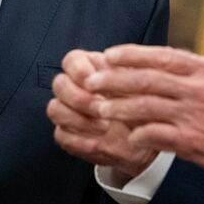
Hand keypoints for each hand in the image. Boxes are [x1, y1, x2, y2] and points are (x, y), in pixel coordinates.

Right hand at [48, 49, 157, 184]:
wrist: (147, 137)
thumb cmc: (145, 107)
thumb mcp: (143, 86)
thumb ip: (126, 74)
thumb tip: (112, 64)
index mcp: (92, 69)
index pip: (72, 60)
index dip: (78, 70)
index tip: (93, 82)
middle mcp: (76, 88)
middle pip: (59, 84)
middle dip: (79, 98)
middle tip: (101, 108)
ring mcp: (69, 112)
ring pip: (55, 109)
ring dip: (79, 119)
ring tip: (104, 127)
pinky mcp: (68, 135)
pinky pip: (61, 135)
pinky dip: (79, 140)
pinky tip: (98, 142)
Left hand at [85, 45, 203, 183]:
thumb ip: (202, 72)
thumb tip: (175, 62)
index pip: (162, 55)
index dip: (132, 54)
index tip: (110, 54)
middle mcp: (200, 88)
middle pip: (147, 78)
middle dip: (115, 79)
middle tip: (92, 80)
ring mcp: (196, 114)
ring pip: (145, 105)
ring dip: (119, 107)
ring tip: (100, 109)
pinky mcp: (194, 141)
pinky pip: (156, 134)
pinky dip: (138, 135)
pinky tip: (129, 137)